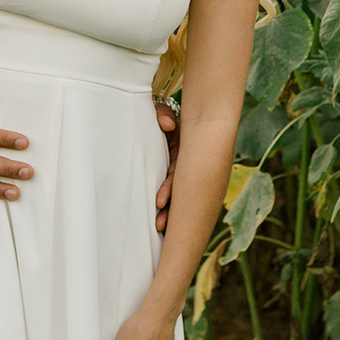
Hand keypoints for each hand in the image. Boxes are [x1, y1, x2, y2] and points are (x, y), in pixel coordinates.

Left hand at [153, 100, 178, 233]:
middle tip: (160, 225)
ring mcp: (178, 169)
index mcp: (182, 149)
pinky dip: (167, 203)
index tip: (159, 202)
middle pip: (179, 188)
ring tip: (159, 227)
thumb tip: (168, 125)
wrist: (156, 118)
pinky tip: (162, 221)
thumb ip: (162, 114)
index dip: (169, 188)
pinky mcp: (172, 175)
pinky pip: (170, 192)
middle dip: (171, 208)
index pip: (177, 172)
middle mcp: (183, 162)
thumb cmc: (158, 116)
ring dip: (169, 210)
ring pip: (176, 193)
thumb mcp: (160, 112)